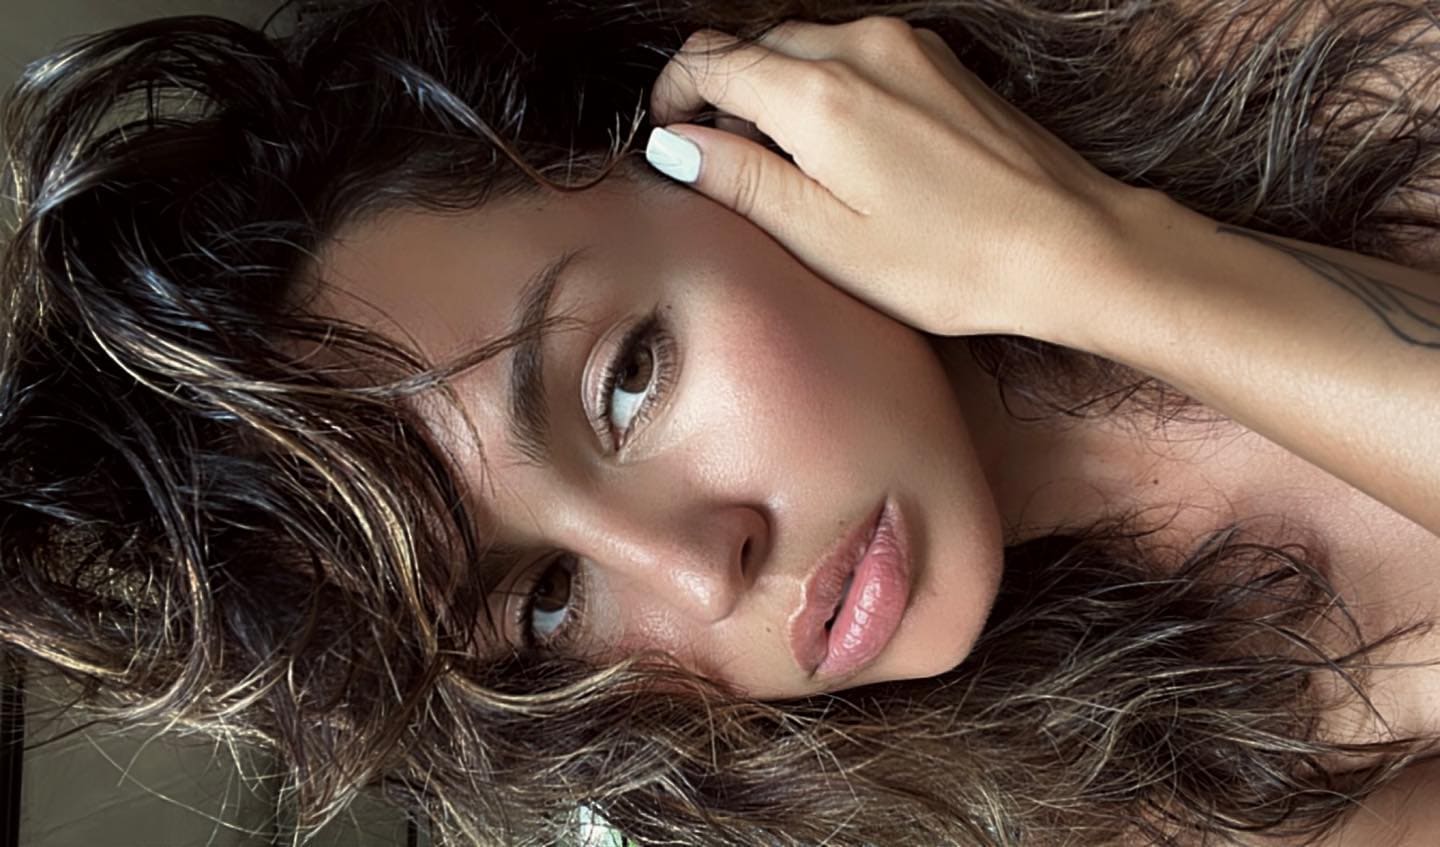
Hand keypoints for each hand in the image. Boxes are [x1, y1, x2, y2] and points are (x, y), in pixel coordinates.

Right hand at [648, 17, 1143, 337]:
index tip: (668, 137)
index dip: (673, 95)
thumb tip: (674, 145)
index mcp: (818, 93)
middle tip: (726, 164)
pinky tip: (843, 147)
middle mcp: (859, 47)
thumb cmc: (947, 259)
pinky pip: (852, 52)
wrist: (1067, 243)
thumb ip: (740, 180)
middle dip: (722, 94)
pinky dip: (823, 85)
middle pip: (753, 45)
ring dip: (774, 89)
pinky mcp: (936, 59)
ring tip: (789, 165)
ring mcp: (904, 45)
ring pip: (803, 44)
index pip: (710, 60)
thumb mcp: (823, 237)